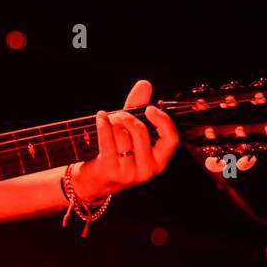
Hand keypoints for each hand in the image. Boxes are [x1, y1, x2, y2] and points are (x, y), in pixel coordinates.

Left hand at [71, 80, 178, 202]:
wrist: (95, 181)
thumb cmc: (116, 154)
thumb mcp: (130, 133)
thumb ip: (138, 109)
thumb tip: (145, 85)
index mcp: (159, 160)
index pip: (171, 139)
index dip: (163, 122)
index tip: (150, 109)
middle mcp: (148, 169)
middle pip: (141, 133)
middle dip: (127, 117)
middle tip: (118, 114)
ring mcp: (130, 173)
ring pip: (123, 136)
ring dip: (112, 123)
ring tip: (106, 122)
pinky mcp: (112, 172)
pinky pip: (108, 142)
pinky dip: (103, 125)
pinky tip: (100, 117)